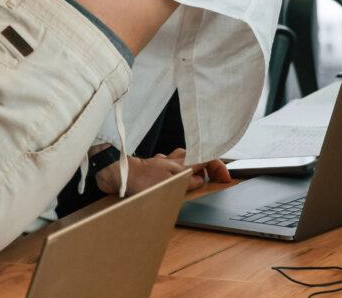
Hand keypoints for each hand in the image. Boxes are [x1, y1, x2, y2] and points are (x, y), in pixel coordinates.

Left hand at [96, 148, 229, 195]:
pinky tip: (167, 176)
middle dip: (206, 167)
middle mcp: (174, 160)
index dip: (219, 168)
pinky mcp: (151, 165)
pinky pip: (167, 163)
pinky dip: (172, 168)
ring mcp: (162, 161)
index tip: (225, 178)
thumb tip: (200, 180)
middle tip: (209, 180)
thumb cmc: (140, 180)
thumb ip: (187, 182)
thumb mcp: (169, 185)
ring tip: (191, 178)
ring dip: (189, 166)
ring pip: (182, 158)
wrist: (116, 173)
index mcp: (181, 164)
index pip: (208, 159)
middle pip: (198, 157)